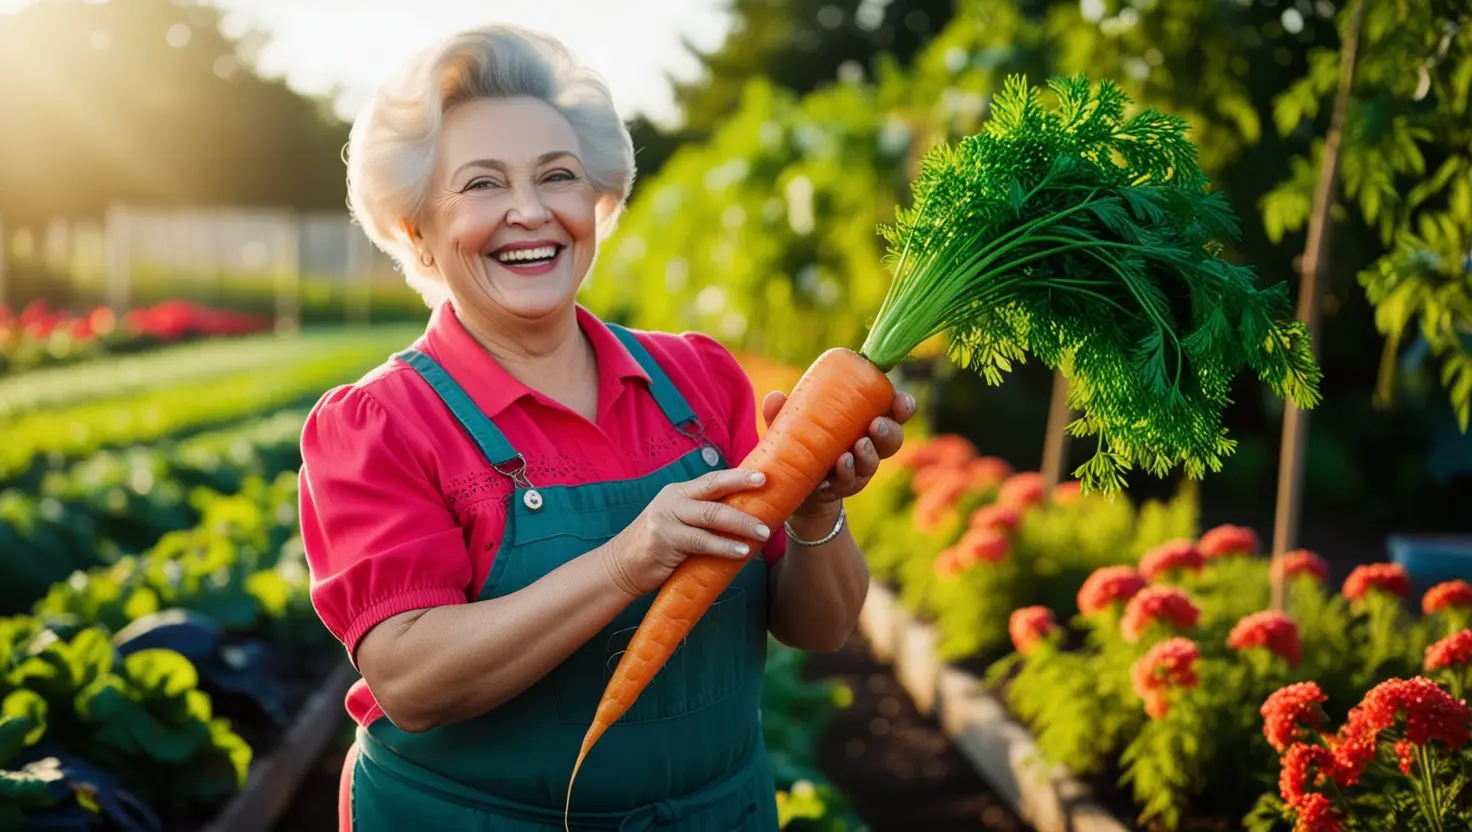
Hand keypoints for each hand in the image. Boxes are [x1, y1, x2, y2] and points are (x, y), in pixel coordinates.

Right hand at [603, 468, 771, 597]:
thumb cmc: (657, 547)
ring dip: (741, 524)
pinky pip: (702, 542)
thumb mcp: (677, 522)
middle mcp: (673, 500)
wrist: (620, 567)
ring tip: (763, 532)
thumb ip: (701, 517)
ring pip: (711, 516)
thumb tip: (744, 518)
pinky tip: (741, 551)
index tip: (763, 474)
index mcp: (679, 493)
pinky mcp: (665, 541)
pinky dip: (724, 546)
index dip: (738, 476)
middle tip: (767, 488)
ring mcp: (667, 519)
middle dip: (742, 487)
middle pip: (713, 490)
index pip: (712, 479)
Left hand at [761, 388, 915, 523]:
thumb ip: (782, 411)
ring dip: (869, 454)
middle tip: (875, 424)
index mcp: (863, 420)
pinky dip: (847, 474)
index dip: (902, 406)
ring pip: (874, 462)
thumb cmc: (801, 442)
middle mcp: (868, 445)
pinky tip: (841, 465)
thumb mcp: (791, 424)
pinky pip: (850, 481)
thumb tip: (775, 397)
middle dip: (889, 431)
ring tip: (858, 446)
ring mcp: (858, 469)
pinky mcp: (843, 486)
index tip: (901, 401)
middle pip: (892, 438)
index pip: (891, 411)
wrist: (794, 485)